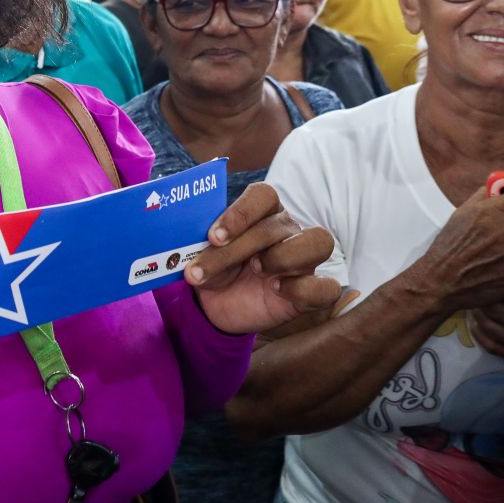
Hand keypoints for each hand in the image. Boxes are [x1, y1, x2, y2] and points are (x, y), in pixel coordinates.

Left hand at [185, 184, 340, 335]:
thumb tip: (177, 229)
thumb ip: (195, 239)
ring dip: (283, 256)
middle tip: (204, 269)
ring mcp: (303, 260)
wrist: (218, 307)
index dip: (241, 212)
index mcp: (261, 213)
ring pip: (318, 242)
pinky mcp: (310, 291)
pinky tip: (276, 290)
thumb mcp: (200, 254)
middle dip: (235, 249)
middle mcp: (287, 231)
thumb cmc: (215, 269)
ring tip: (256, 269)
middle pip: (274, 227)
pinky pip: (326, 286)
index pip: (264, 195)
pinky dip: (303, 288)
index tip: (213, 235)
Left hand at [470, 262, 503, 363]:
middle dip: (483, 292)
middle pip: (496, 306)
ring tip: (474, 298)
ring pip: (489, 325)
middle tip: (474, 279)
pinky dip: (479, 332)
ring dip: (478, 310)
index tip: (491, 264)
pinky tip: (476, 321)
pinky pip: (491, 344)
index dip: (499, 276)